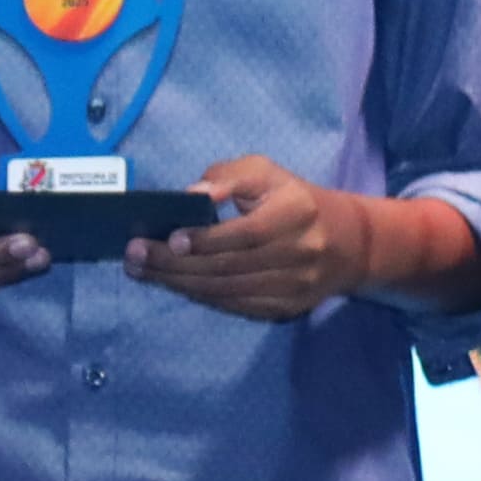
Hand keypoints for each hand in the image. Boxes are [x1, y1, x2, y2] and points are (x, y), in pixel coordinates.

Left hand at [124, 156, 405, 320]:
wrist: (346, 242)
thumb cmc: (292, 199)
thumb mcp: (267, 173)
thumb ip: (229, 177)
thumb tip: (192, 196)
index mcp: (298, 213)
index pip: (248, 233)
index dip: (207, 239)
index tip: (170, 238)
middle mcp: (300, 253)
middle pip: (230, 266)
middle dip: (176, 264)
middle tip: (135, 256)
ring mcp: (294, 287)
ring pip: (228, 291)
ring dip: (179, 283)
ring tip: (142, 270)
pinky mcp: (286, 308)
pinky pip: (235, 305)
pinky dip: (200, 295)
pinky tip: (173, 283)